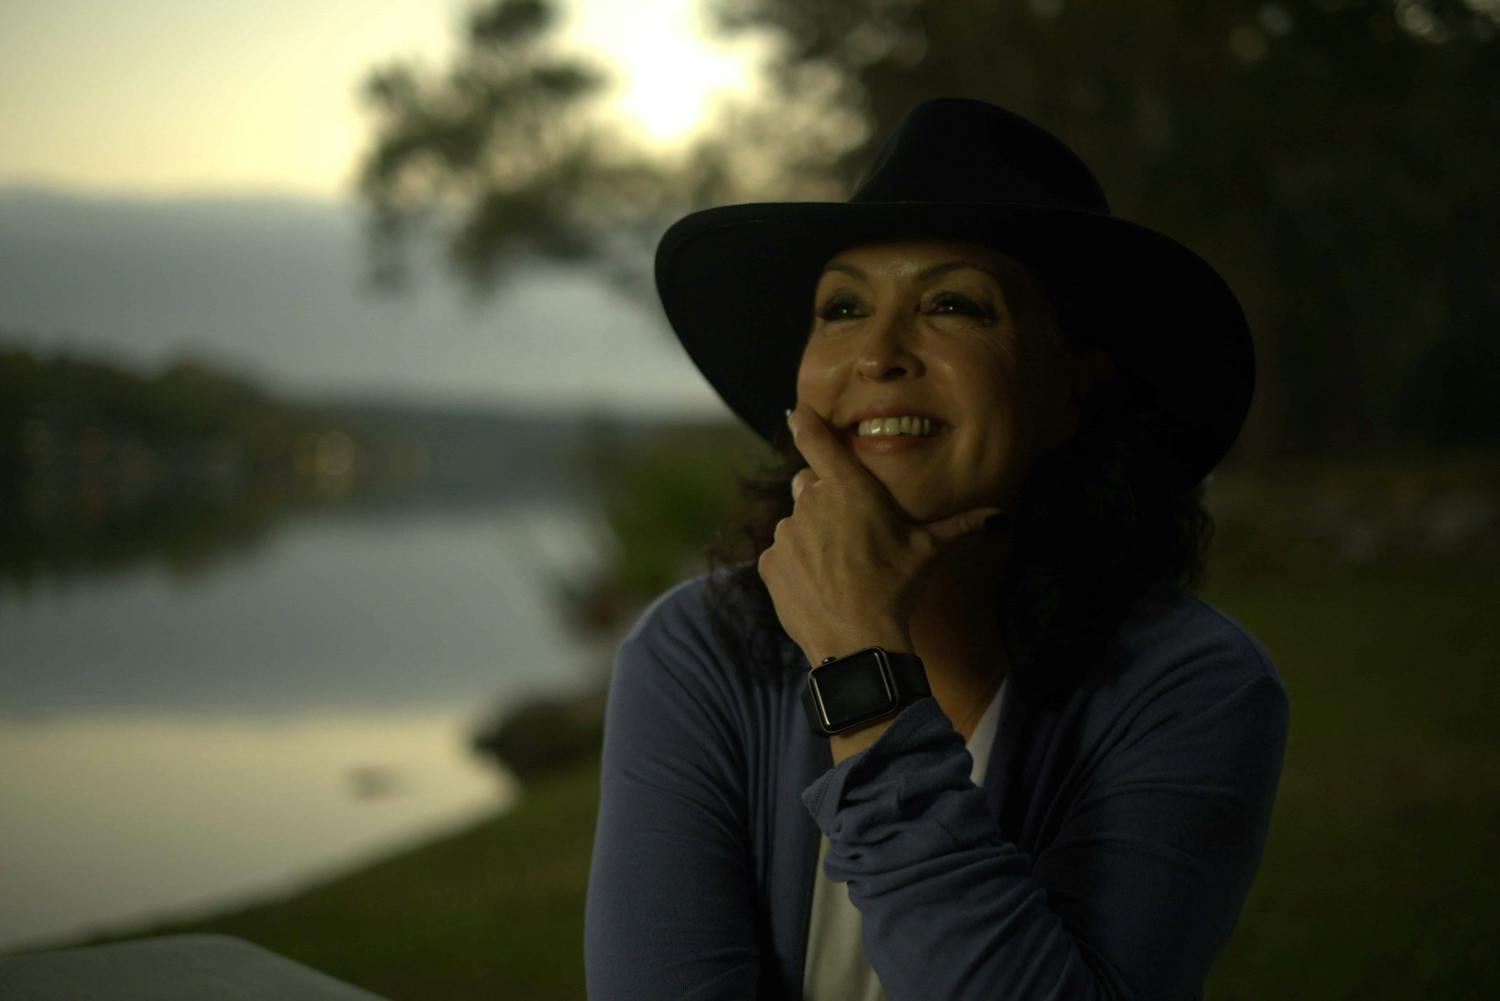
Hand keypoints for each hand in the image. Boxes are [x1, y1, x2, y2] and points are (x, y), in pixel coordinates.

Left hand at [756, 404, 1003, 666]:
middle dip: (823, 499)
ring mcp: (786, 533)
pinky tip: (819, 587)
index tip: (797, 414)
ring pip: (795, 523)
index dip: (805, 423)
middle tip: (849, 532)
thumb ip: (960, 526)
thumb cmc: (896, 588)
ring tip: (837, 569)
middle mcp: (811, 502)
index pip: (815, 439)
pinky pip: (779, 556)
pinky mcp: (769, 564)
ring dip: (810, 536)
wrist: (857, 641)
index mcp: (849, 488)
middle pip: (808, 486)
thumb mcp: (930, 552)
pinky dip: (794, 566)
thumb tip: (1001, 518)